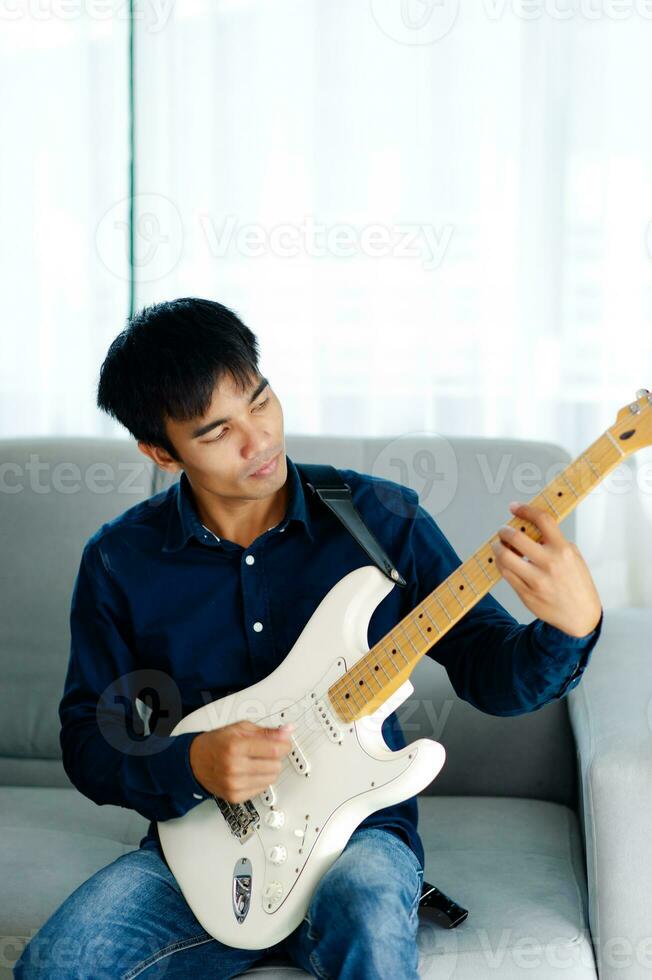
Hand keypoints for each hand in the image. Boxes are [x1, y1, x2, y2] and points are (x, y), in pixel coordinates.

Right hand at [189, 719, 294, 802]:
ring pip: (271, 779)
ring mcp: (234, 784)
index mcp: (236, 746)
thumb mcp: (240, 728)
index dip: (284, 745)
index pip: (274, 750)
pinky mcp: (235, 796)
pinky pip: (262, 789)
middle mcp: (234, 767)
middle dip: (275, 757)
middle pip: (275, 766)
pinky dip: (260, 780)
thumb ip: (266, 731)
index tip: (284, 742)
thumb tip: (287, 731)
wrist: (195, 761)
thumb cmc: (217, 743)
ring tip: (256, 761)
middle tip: (264, 751)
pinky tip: (250, 772)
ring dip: (268, 769)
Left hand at [490, 501, 601, 637]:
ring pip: (504, 557)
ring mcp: (537, 580)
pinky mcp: (526, 594)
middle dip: (504, 530)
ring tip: (500, 546)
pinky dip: (502, 564)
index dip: (525, 510)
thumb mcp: (574, 557)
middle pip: (516, 537)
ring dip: (497, 547)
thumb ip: (554, 541)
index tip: (514, 507)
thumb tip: (530, 527)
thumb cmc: (577, 584)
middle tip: (502, 530)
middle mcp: (549, 564)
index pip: (542, 520)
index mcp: (563, 550)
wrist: (581, 616)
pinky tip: (505, 562)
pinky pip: (506, 574)